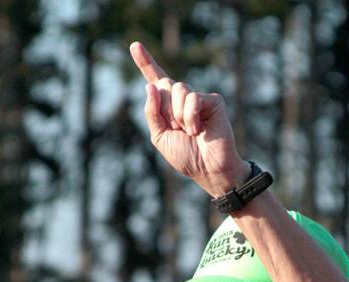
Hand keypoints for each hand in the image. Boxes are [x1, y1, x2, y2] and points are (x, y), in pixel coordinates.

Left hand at [129, 41, 247, 196]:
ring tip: (189, 131)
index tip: (134, 45)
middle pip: (163, 85)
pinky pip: (193, 98)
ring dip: (178, 115)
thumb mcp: (159, 136)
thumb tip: (150, 85)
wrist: (207, 169)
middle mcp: (182, 98)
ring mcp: (198, 98)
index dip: (145, 63)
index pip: (155, 81)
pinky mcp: (213, 101)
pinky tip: (198, 130)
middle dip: (165, 109)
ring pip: (178, 89)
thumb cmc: (186, 156)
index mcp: (168, 106)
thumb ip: (152, 112)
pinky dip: (191, 116)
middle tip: (177, 129)